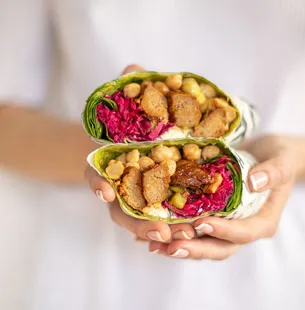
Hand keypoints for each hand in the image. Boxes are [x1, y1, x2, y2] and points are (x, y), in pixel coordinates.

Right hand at [84, 64, 195, 243]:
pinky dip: (175, 228)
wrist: (144, 139)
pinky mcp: (161, 202)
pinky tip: (193, 232)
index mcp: (111, 164)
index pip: (96, 176)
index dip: (97, 184)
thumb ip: (132, 88)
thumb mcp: (134, 104)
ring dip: (161, 231)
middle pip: (122, 210)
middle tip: (161, 232)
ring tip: (184, 237)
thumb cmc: (136, 122)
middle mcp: (123, 186)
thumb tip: (132, 70)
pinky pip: (164, 219)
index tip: (104, 192)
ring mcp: (141, 197)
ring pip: (145, 220)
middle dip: (138, 222)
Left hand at [149, 136, 295, 258]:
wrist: (268, 155)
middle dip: (195, 248)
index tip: (201, 224)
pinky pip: (195, 232)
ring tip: (155, 245)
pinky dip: (176, 234)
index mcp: (263, 221)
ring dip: (181, 246)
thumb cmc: (277, 158)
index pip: (243, 232)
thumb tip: (254, 182)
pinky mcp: (214, 218)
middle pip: (220, 247)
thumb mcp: (281, 161)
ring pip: (204, 243)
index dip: (223, 231)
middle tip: (170, 246)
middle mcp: (243, 229)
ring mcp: (227, 225)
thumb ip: (273, 172)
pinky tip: (154, 234)